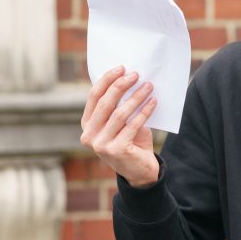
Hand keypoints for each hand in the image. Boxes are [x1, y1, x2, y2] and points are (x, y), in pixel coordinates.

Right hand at [80, 66, 159, 186]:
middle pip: (105, 103)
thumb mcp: (121, 122)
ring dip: (136, 97)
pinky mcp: (116, 150)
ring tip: (149, 86)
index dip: (107, 80)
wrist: (140, 171)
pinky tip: (153, 102)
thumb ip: (118, 106)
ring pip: (120, 114)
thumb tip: (128, 77)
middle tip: (136, 74)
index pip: (94, 96)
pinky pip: (133, 125)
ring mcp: (101, 145)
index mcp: (87, 125)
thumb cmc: (131, 141)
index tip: (122, 68)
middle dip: (121, 85)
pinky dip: (144, 111)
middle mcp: (89, 135)